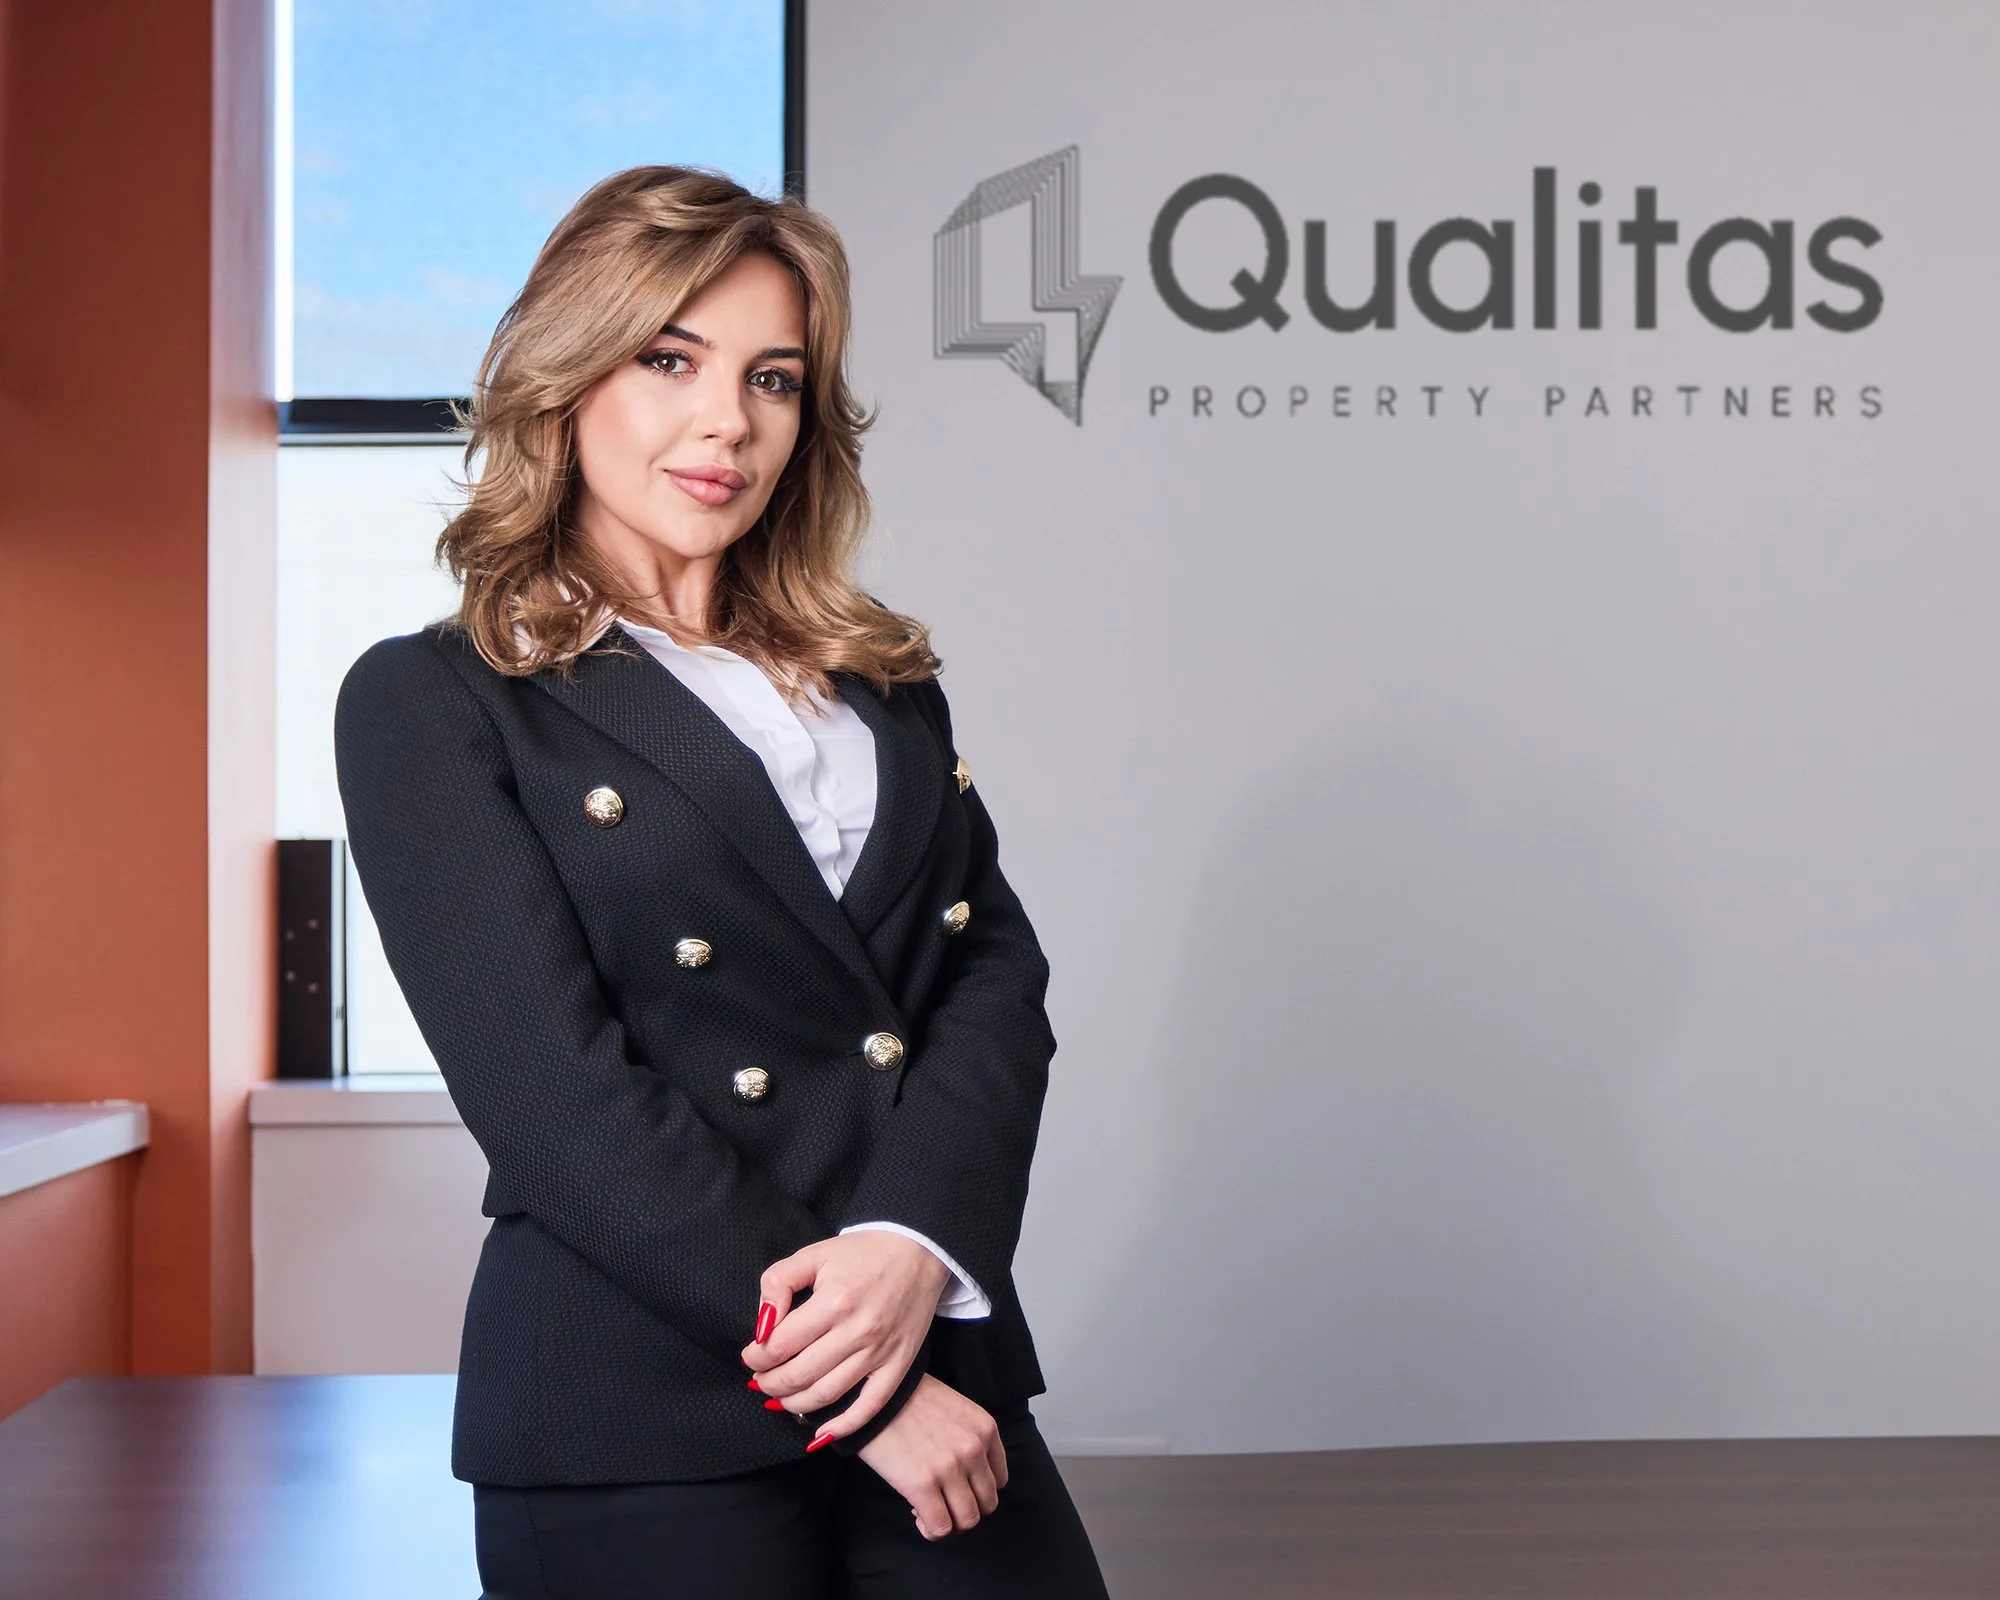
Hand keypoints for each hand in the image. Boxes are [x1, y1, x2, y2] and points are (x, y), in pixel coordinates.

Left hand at [741, 1232, 949, 1435]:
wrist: (920, 1251)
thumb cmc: (864, 1252)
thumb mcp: (815, 1253)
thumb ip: (778, 1282)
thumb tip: (762, 1325)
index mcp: (834, 1302)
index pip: (780, 1345)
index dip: (756, 1356)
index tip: (750, 1356)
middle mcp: (857, 1332)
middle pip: (799, 1375)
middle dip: (769, 1383)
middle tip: (759, 1380)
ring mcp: (880, 1352)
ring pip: (827, 1395)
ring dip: (794, 1404)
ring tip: (779, 1398)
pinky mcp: (899, 1365)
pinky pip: (870, 1406)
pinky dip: (843, 1426)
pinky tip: (820, 1433)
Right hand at [855, 1374, 1008, 1539]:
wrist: (872, 1393)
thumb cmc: (906, 1398)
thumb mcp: (952, 1409)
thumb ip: (966, 1438)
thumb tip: (963, 1476)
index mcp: (985, 1428)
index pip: (999, 1480)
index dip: (976, 1490)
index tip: (954, 1486)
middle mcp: (974, 1449)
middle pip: (986, 1503)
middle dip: (964, 1509)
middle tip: (941, 1501)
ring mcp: (951, 1468)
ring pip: (967, 1520)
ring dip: (949, 1522)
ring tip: (927, 1509)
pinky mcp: (923, 1485)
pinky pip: (940, 1527)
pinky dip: (931, 1529)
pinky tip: (915, 1512)